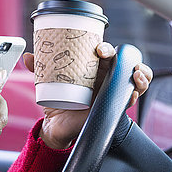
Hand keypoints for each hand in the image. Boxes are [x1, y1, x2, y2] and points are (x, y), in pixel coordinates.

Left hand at [23, 42, 152, 149]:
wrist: (57, 125)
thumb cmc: (57, 100)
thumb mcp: (48, 82)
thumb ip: (39, 68)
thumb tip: (29, 56)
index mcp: (92, 68)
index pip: (105, 52)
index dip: (106, 47)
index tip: (99, 48)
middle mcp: (106, 77)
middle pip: (124, 62)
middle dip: (125, 57)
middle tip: (109, 57)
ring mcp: (112, 91)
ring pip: (135, 78)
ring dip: (141, 73)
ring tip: (135, 73)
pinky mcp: (114, 106)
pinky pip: (131, 98)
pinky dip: (136, 93)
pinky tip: (133, 92)